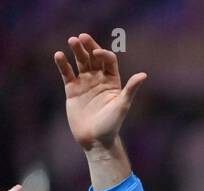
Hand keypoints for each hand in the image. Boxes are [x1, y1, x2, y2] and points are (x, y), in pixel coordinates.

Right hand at [54, 33, 145, 151]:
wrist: (95, 140)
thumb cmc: (112, 124)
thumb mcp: (122, 105)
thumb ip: (131, 89)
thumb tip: (144, 75)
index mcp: (113, 81)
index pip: (108, 61)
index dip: (103, 55)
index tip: (98, 53)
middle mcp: (99, 80)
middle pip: (93, 58)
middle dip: (88, 47)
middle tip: (81, 37)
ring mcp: (85, 83)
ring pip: (80, 62)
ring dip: (76, 51)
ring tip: (71, 41)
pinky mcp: (72, 90)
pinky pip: (67, 73)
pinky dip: (63, 64)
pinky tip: (59, 55)